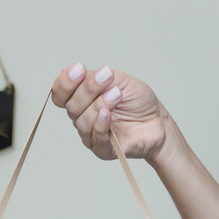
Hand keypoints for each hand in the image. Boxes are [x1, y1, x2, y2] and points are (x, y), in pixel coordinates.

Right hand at [51, 64, 167, 162]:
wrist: (157, 121)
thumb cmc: (138, 101)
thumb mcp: (120, 80)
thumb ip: (98, 77)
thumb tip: (81, 73)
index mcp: (82, 98)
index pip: (60, 93)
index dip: (65, 82)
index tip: (79, 69)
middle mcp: (82, 116)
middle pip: (71, 105)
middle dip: (89, 89)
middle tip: (108, 78)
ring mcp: (91, 134)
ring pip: (82, 121)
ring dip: (100, 104)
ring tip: (117, 95)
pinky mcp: (102, 149)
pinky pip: (95, 138)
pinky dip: (100, 125)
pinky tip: (108, 114)